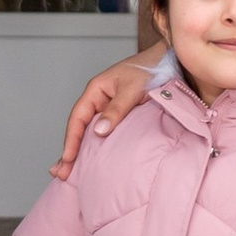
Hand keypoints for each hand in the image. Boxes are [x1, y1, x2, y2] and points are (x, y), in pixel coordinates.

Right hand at [52, 49, 162, 177]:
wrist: (173, 61)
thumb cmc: (152, 68)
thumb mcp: (133, 88)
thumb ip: (116, 109)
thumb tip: (98, 131)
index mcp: (96, 89)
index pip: (77, 118)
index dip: (71, 140)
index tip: (68, 159)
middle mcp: (100, 99)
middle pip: (80, 128)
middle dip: (70, 151)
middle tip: (62, 174)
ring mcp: (111, 107)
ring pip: (91, 132)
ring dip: (82, 151)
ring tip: (72, 174)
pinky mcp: (123, 114)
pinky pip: (107, 132)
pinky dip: (99, 146)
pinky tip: (96, 159)